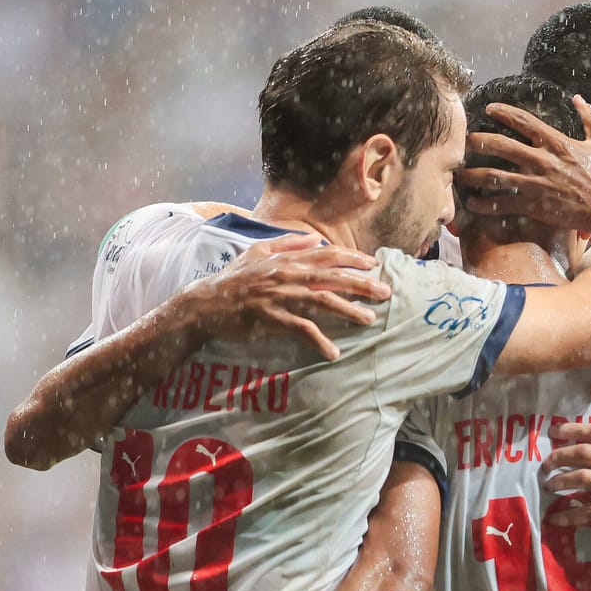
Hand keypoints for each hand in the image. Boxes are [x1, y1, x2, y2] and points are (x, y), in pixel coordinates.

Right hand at [182, 233, 390, 359]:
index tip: (373, 265)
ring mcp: (280, 297)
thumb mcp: (257, 252)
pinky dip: (319, 341)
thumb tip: (315, 238)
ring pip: (322, 301)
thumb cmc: (233, 279)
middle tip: (385, 293)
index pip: (327, 255)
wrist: (205, 303)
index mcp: (286, 259)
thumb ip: (288, 243)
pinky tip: (333, 352)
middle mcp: (287, 275)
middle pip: (332, 277)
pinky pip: (301, 330)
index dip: (352, 258)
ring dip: (349, 311)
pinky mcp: (272, 319)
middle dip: (362, 284)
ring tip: (369, 319)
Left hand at [456, 97, 590, 236]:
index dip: (504, 112)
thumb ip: (590, 118)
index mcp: (557, 142)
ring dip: (474, 175)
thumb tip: (578, 99)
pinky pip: (503, 203)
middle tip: (465, 140)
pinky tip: (472, 204)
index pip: (523, 121)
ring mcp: (536, 184)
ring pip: (496, 176)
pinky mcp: (534, 205)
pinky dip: (485, 204)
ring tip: (459, 174)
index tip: (488, 108)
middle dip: (479, 141)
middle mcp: (542, 161)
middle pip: (501, 145)